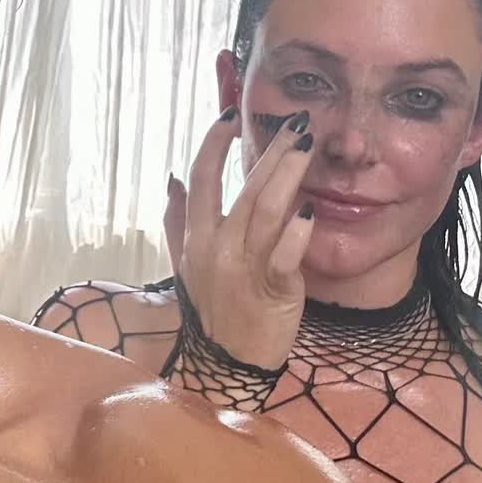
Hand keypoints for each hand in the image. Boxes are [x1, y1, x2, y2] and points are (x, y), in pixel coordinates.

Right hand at [164, 107, 315, 375]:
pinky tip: (309, 206)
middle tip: (294, 122)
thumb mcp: (184, 265)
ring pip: (267, 213)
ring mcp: (245, 269)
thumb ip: (176, 220)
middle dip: (270, 152)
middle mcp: (217, 248)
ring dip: (287, 175)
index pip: (202, 180)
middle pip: (245, 191)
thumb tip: (172, 178)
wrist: (226, 367)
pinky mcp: (274, 291)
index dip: (214, 144)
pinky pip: (285, 256)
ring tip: (306, 146)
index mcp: (196, 238)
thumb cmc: (211, 310)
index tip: (231, 115)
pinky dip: (297, 231)